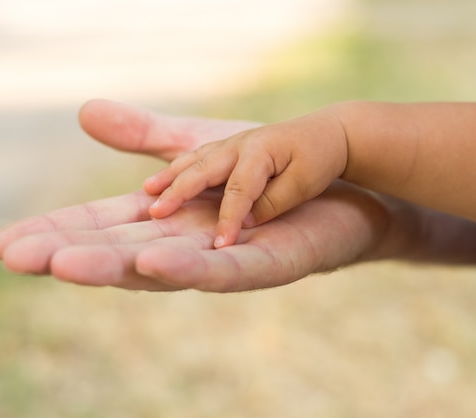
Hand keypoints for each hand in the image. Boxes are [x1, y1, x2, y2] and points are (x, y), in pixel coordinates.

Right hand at [0, 99, 395, 291]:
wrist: (338, 185)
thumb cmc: (266, 176)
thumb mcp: (199, 151)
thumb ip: (147, 138)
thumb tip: (84, 113)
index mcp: (166, 220)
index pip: (102, 227)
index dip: (57, 232)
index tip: (4, 242)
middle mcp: (187, 246)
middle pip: (121, 253)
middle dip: (69, 255)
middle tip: (13, 257)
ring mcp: (224, 260)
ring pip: (162, 269)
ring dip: (114, 269)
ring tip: (63, 264)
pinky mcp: (267, 265)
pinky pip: (226, 270)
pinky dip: (191, 268)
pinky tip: (154, 261)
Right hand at [144, 107, 347, 247]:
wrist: (326, 134)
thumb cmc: (317, 159)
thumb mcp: (304, 182)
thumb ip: (273, 201)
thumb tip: (242, 220)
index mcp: (260, 152)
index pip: (240, 190)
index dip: (229, 218)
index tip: (220, 245)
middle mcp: (239, 145)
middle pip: (203, 170)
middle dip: (178, 191)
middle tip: (155, 212)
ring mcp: (231, 145)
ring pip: (194, 161)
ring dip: (170, 178)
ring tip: (149, 193)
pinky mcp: (228, 149)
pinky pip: (197, 159)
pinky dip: (177, 171)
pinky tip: (161, 184)